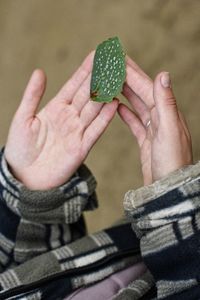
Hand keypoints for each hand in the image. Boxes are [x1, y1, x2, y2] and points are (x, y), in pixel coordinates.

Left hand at [5, 52, 117, 189]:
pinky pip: (95, 130)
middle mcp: (70, 117)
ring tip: (118, 77)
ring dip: (106, 93)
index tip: (96, 54)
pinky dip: (105, 118)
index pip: (74, 85)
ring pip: (95, 109)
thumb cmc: (20, 147)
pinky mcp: (82, 147)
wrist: (25, 176)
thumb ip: (32, 95)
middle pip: (88, 94)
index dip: (85, 70)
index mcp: (56, 108)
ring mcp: (77, 131)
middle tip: (113, 60)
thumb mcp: (23, 118)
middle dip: (100, 77)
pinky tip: (114, 104)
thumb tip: (40, 71)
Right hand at [118, 57, 192, 184]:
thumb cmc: (171, 162)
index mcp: (166, 112)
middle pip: (142, 93)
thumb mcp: (169, 131)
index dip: (132, 72)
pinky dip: (126, 113)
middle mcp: (161, 118)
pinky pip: (135, 122)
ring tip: (112, 82)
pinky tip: (117, 106)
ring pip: (137, 105)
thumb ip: (166, 103)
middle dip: (127, 78)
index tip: (119, 59)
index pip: (147, 86)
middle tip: (113, 65)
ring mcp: (153, 129)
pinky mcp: (146, 140)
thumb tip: (164, 74)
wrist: (168, 188)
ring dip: (125, 93)